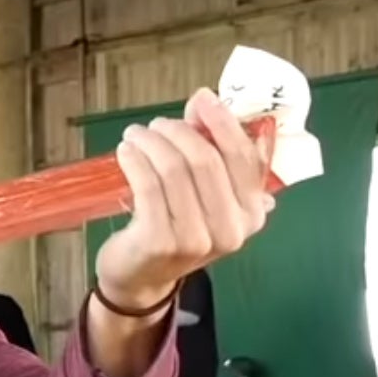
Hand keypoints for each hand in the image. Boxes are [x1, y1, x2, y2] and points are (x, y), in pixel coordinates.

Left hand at [95, 88, 272, 312]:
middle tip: (157, 124)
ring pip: (174, 169)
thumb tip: (203, 102)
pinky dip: (135, 160)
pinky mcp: (159, 241)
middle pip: (206, 160)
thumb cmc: (177, 229)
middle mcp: (231, 230)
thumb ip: (211, 152)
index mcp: (251, 214)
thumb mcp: (205, 196)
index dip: (223, 123)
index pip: (244, 158)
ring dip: (151, 143)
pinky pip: (148, 185)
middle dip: (178, 132)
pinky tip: (126, 151)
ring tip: (137, 135)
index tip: (201, 98)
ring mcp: (195, 238)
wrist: (143, 278)